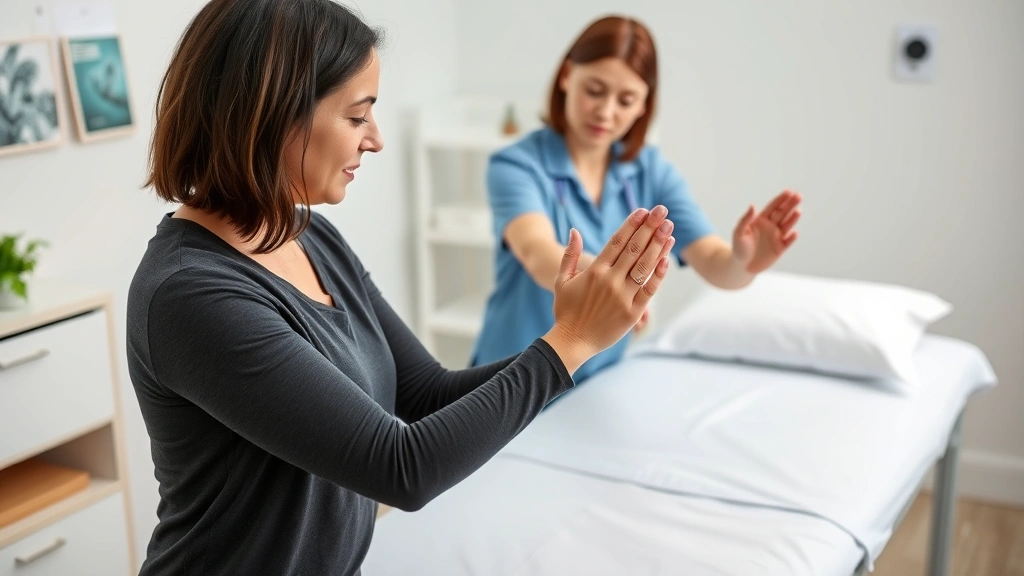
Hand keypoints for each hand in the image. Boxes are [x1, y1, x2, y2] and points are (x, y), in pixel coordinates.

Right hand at [543, 206, 675, 373]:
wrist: (572, 341)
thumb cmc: (566, 311)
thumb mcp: (562, 280)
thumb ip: (570, 255)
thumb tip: (575, 231)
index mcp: (594, 270)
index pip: (617, 241)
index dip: (632, 224)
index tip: (644, 211)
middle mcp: (610, 280)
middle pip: (634, 248)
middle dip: (649, 228)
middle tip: (662, 211)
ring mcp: (622, 296)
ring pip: (644, 266)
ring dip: (658, 245)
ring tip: (669, 228)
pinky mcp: (632, 312)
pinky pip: (649, 290)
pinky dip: (658, 275)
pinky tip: (667, 259)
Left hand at [732, 190, 800, 273]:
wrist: (742, 266)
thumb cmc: (738, 248)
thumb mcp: (738, 232)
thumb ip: (745, 219)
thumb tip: (752, 206)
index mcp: (761, 220)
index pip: (773, 207)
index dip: (780, 199)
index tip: (788, 192)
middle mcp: (771, 226)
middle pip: (783, 213)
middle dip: (790, 204)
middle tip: (798, 196)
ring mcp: (776, 236)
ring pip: (787, 225)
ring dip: (793, 218)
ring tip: (798, 211)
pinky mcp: (780, 248)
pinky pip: (788, 241)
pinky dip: (791, 238)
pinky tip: (794, 233)